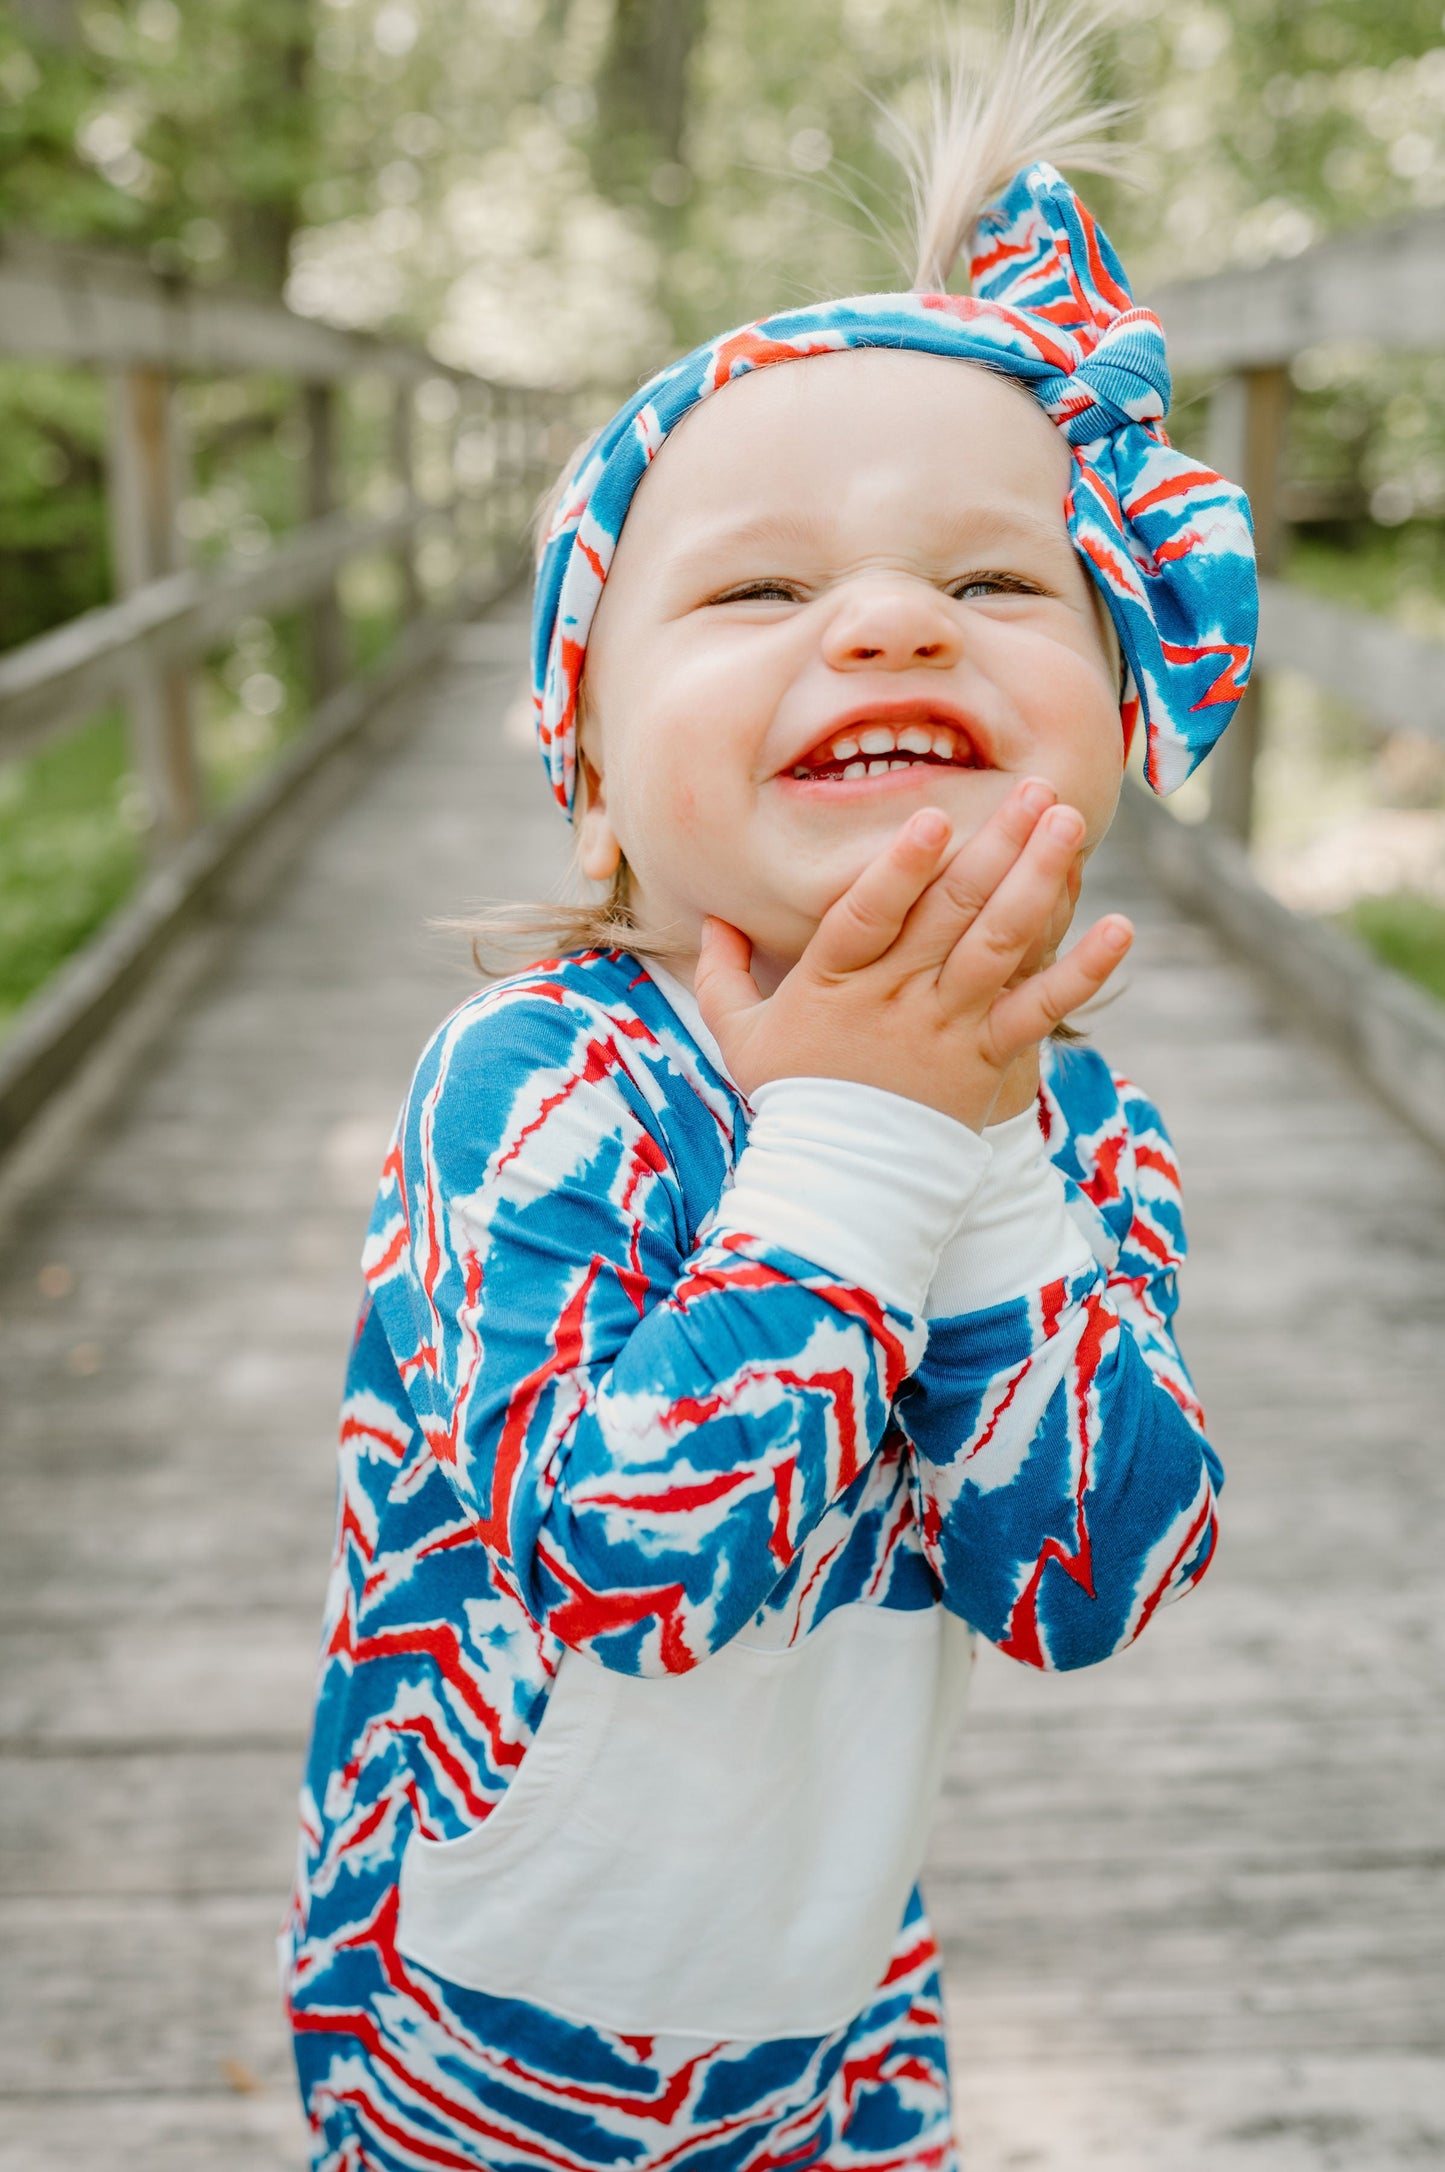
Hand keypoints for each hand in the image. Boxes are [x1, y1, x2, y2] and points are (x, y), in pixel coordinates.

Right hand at [694, 780, 1132, 1131]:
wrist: (843, 1185)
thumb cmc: (793, 1098)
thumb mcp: (740, 1035)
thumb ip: (721, 972)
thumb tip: (710, 918)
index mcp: (833, 982)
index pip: (866, 916)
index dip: (899, 868)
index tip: (931, 817)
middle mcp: (895, 998)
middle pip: (950, 913)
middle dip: (995, 844)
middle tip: (1034, 790)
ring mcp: (947, 1027)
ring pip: (1000, 944)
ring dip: (1040, 879)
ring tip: (1069, 825)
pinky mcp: (988, 1059)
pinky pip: (1041, 1009)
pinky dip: (1083, 970)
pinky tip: (1120, 929)